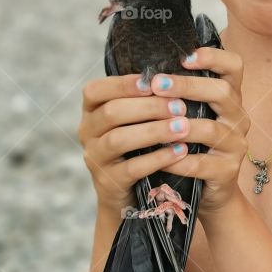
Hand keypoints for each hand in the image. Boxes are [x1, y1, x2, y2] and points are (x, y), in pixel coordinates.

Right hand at [78, 72, 194, 215]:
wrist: (129, 194)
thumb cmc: (139, 146)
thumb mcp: (135, 121)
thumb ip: (145, 100)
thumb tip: (175, 77)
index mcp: (92, 111)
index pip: (96, 90)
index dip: (123, 84)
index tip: (152, 81)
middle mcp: (87, 132)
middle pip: (112, 112)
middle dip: (148, 107)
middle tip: (180, 106)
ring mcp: (95, 158)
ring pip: (119, 139)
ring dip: (154, 131)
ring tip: (183, 127)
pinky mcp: (108, 182)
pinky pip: (131, 168)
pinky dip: (157, 159)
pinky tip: (180, 152)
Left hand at [147, 46, 248, 216]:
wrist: (208, 190)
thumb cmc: (192, 146)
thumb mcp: (189, 116)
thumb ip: (177, 96)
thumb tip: (142, 74)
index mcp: (229, 97)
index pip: (234, 66)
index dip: (214, 57)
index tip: (185, 57)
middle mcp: (238, 117)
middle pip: (221, 92)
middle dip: (187, 86)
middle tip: (157, 84)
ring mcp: (236, 144)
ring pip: (211, 129)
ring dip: (180, 125)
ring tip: (154, 124)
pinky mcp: (228, 171)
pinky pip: (201, 163)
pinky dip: (176, 160)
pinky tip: (157, 157)